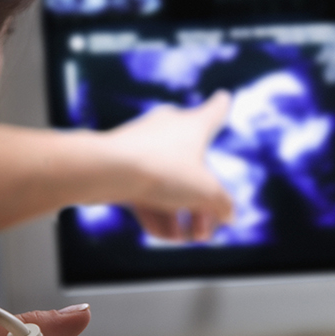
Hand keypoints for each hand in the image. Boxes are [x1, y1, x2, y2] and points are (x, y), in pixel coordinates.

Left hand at [101, 91, 235, 241]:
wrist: (107, 171)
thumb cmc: (161, 170)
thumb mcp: (206, 193)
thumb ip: (223, 204)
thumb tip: (227, 213)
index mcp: (194, 125)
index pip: (215, 111)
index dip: (222, 107)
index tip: (224, 97)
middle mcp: (168, 129)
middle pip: (193, 168)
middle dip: (200, 204)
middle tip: (204, 232)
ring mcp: (142, 145)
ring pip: (167, 183)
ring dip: (178, 214)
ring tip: (182, 238)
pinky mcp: (121, 163)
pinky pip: (144, 188)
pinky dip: (155, 210)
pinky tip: (161, 234)